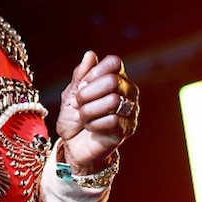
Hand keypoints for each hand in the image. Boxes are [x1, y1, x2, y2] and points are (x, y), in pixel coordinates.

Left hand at [56, 51, 139, 174]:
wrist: (73, 146)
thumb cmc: (74, 117)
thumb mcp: (72, 94)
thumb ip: (80, 75)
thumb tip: (90, 55)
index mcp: (115, 79)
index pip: (114, 63)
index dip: (95, 72)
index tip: (82, 85)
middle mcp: (128, 93)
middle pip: (113, 81)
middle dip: (88, 93)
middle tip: (78, 103)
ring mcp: (130, 111)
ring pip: (113, 101)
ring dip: (89, 110)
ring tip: (82, 117)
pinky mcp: (127, 130)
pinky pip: (113, 120)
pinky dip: (95, 124)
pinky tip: (90, 127)